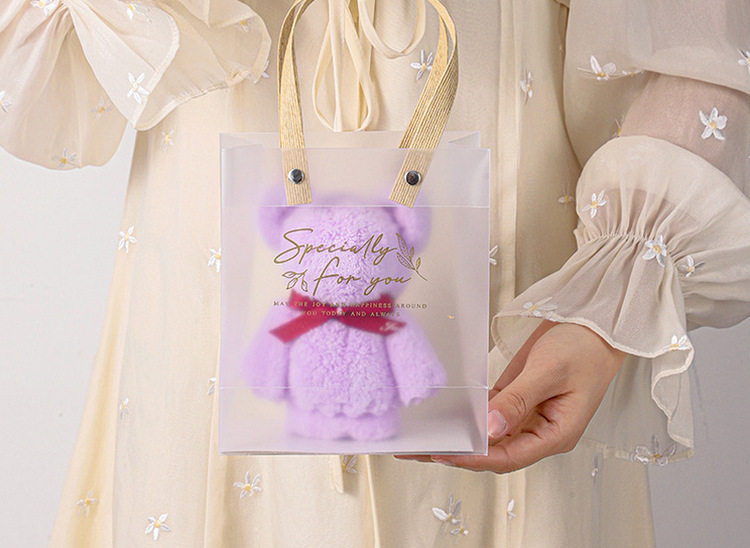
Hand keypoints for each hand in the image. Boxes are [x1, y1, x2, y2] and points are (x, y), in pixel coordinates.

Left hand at [393, 320, 625, 472]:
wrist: (593, 323)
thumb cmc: (584, 348)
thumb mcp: (548, 372)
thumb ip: (517, 400)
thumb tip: (489, 428)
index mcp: (556, 434)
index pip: (509, 456)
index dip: (475, 458)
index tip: (446, 453)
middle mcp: (540, 432)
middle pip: (495, 452)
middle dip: (460, 452)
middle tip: (422, 449)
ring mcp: (528, 417)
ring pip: (489, 435)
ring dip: (461, 436)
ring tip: (426, 437)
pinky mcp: (517, 400)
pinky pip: (489, 414)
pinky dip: (469, 417)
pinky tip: (447, 417)